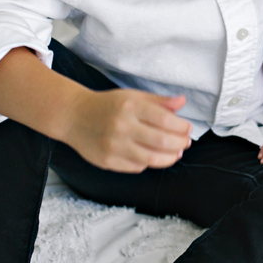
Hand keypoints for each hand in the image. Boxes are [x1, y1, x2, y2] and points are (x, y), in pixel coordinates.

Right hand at [63, 88, 192, 172]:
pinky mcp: (108, 161)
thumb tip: (182, 101)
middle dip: (179, 143)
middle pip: (161, 140)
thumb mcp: (133, 96)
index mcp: (130, 107)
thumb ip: (158, 101)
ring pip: (151, 158)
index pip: (164, 119)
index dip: (180, 127)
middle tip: (186, 143)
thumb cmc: (107, 105)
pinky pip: (136, 167)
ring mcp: (114, 145)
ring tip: (176, 153)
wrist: (74, 116)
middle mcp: (122, 126)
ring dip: (169, 158)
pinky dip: (149, 163)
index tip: (188, 129)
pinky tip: (154, 157)